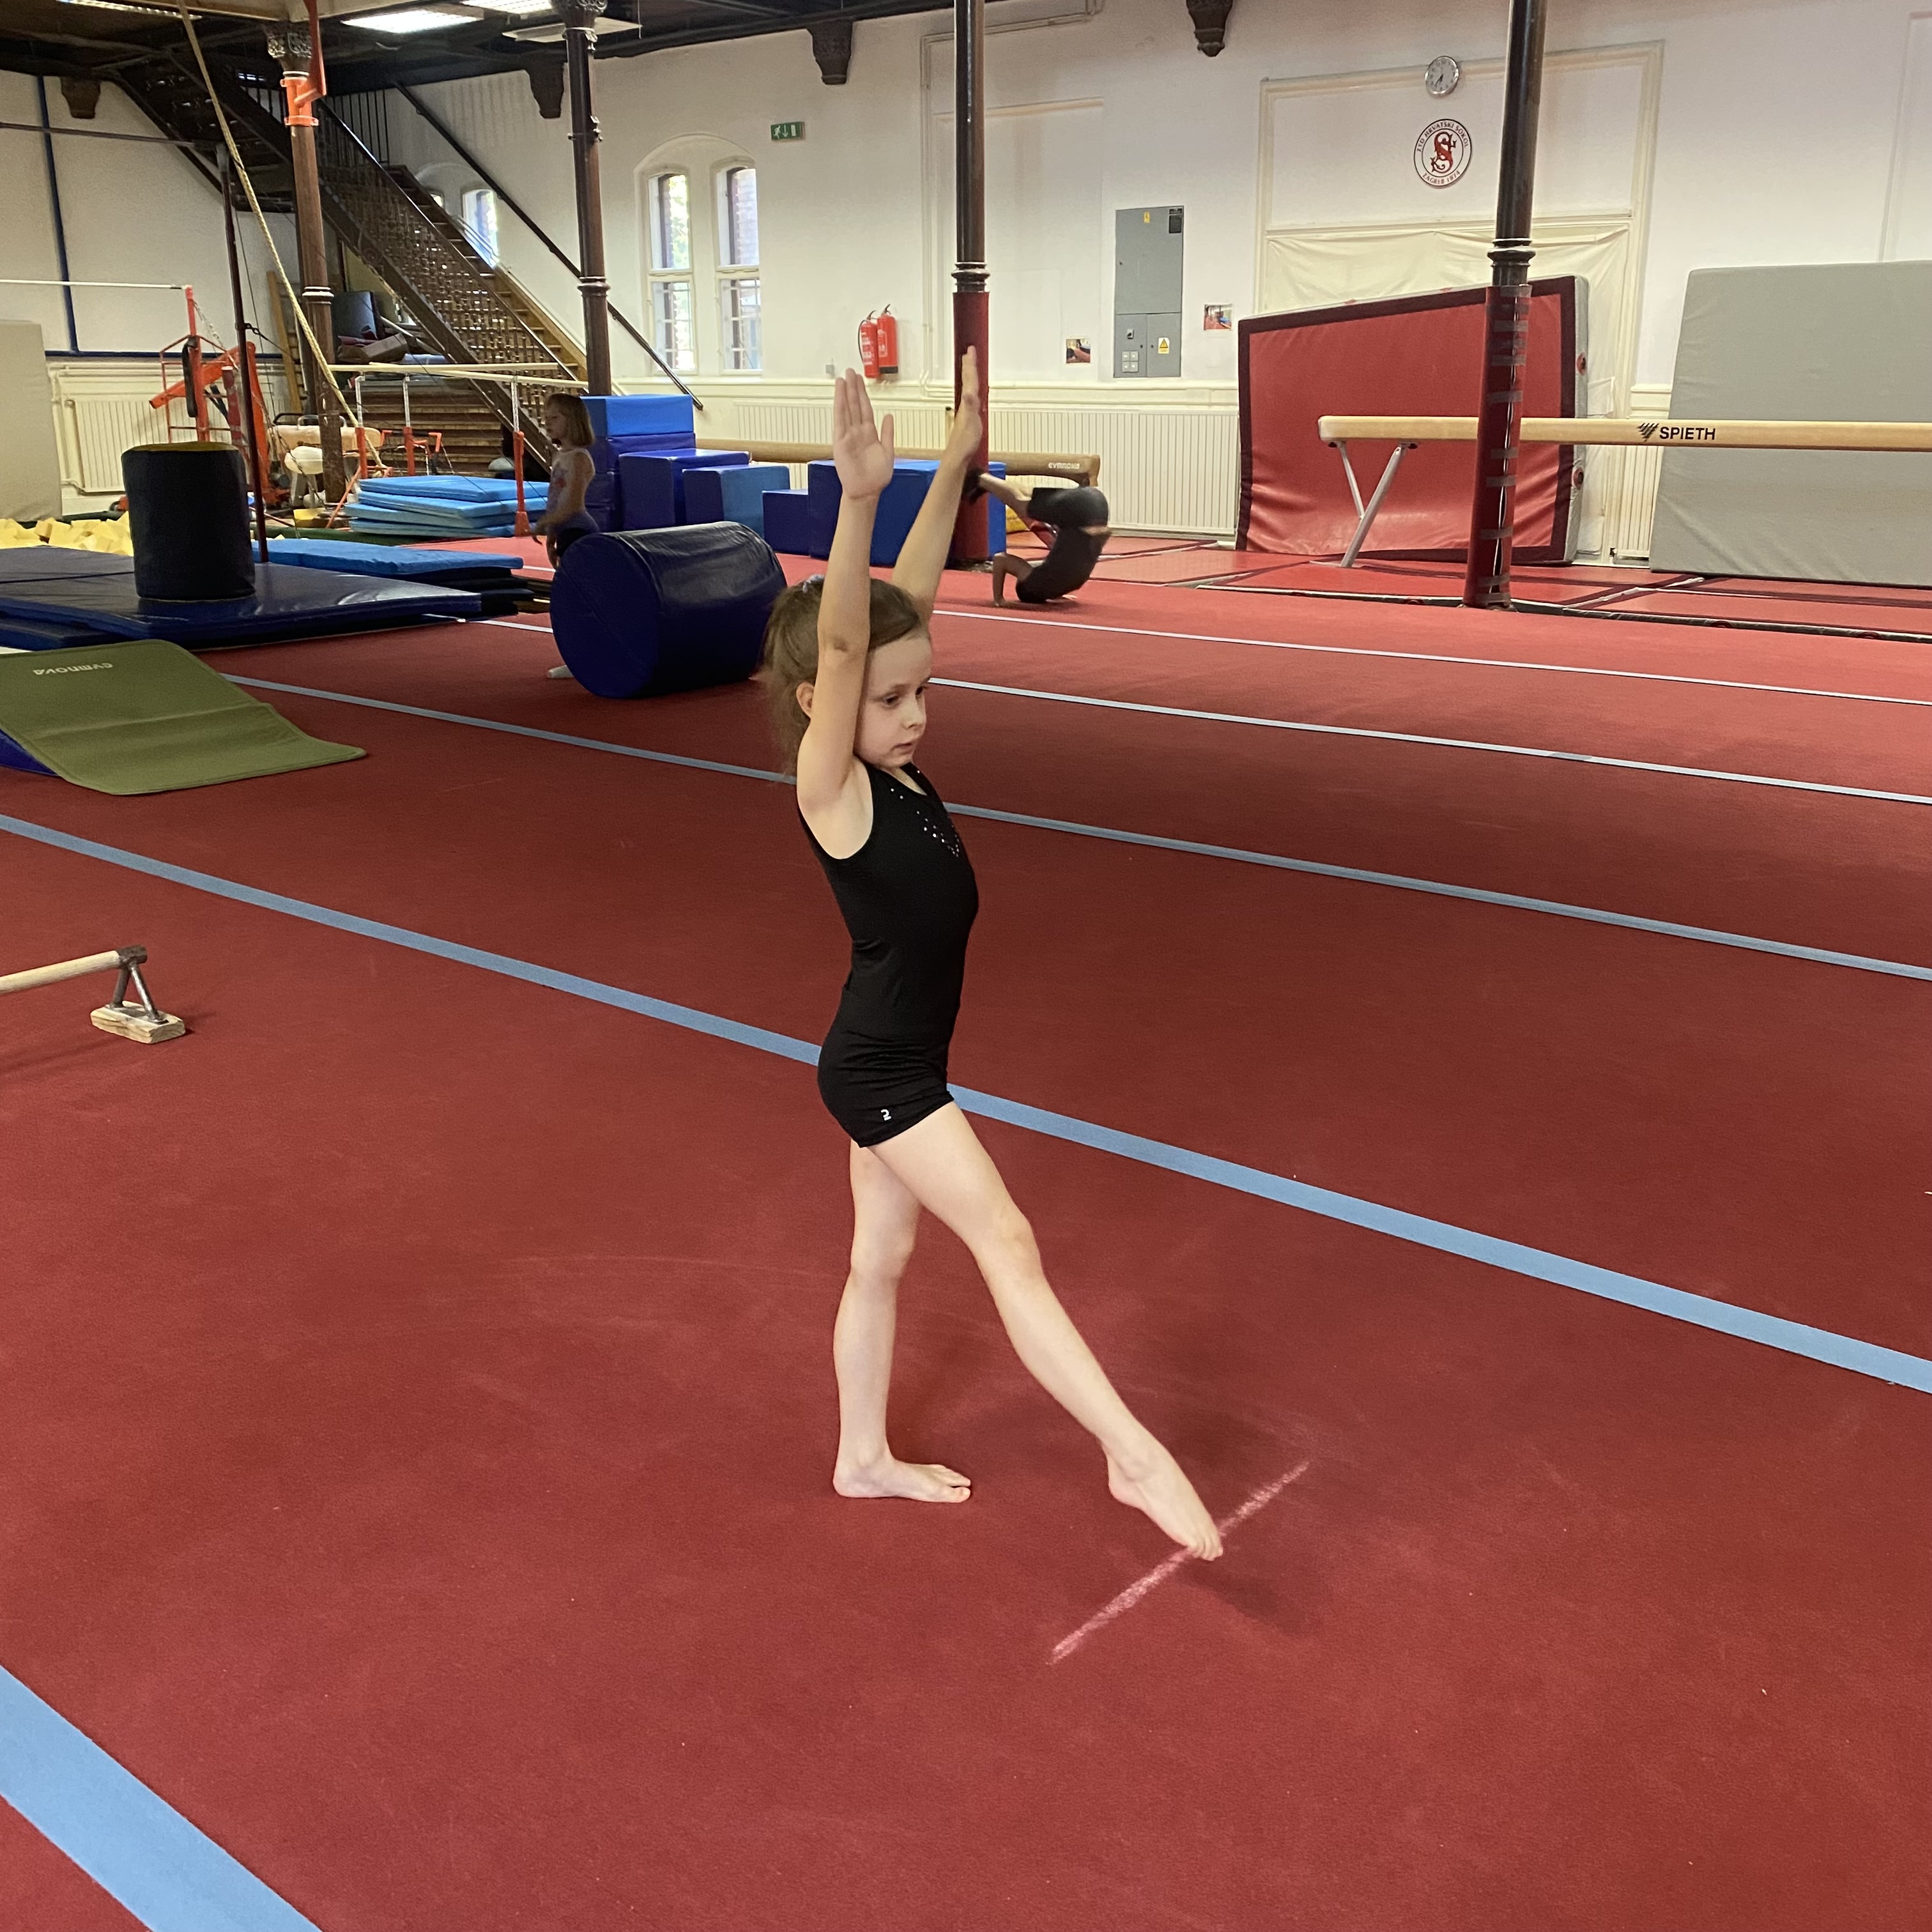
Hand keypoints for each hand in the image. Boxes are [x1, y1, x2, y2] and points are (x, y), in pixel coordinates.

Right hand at [831, 368, 894, 500]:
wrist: (867, 492)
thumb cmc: (876, 477)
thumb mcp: (888, 452)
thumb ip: (888, 433)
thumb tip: (889, 416)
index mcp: (869, 434)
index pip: (865, 409)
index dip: (863, 394)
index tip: (860, 381)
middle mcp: (857, 432)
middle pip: (855, 405)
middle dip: (853, 388)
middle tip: (851, 371)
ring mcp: (848, 436)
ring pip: (847, 409)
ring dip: (845, 393)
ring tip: (843, 377)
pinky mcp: (841, 442)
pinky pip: (840, 420)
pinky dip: (839, 406)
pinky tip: (839, 394)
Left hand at [943, 346, 982, 472]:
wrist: (959, 456)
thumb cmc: (964, 442)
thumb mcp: (970, 421)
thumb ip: (970, 405)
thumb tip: (969, 391)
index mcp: (967, 403)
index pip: (969, 380)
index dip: (970, 365)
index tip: (970, 350)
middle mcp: (966, 404)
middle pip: (968, 381)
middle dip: (969, 366)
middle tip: (969, 352)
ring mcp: (967, 411)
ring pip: (969, 388)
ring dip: (970, 376)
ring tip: (970, 365)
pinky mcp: (969, 418)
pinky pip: (972, 399)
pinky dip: (973, 391)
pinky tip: (973, 392)